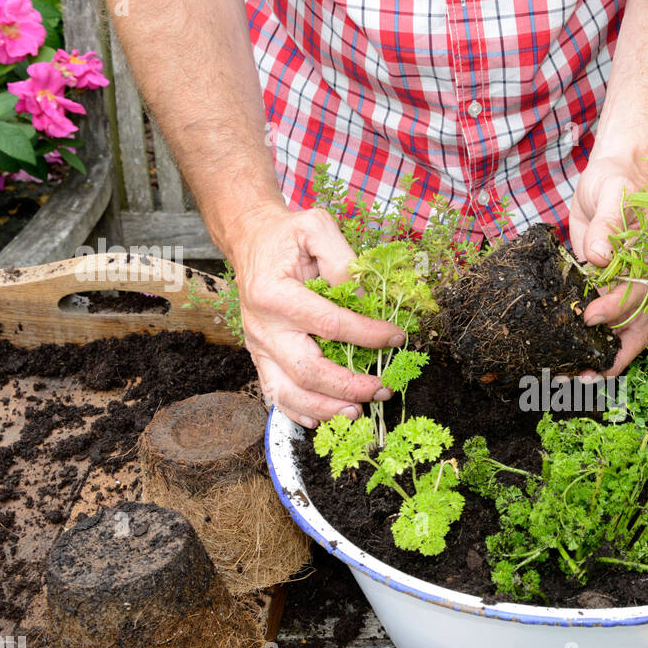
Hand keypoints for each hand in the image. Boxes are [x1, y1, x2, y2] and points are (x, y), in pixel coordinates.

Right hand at [228, 205, 405, 427]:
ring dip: (325, 408)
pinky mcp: (261, 357)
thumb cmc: (287, 237)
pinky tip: (324, 419)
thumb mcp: (316, 228)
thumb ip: (343, 260)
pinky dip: (299, 412)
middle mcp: (264, 327)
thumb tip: (367, 299)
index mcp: (275, 294)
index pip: (329, 324)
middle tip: (382, 389)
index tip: (397, 338)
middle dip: (348, 386)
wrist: (251, 241)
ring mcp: (259, 346)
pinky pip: (275, 393)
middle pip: (307, 370)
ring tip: (358, 413)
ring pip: (288, 392)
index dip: (367, 335)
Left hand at [568, 153, 647, 377]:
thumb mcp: (615, 192)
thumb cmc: (619, 181)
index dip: (613, 311)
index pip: (637, 298)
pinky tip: (557, 354)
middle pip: (632, 332)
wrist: (612, 175)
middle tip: (582, 378)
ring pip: (614, 335)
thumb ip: (610, 221)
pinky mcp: (598, 290)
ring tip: (565, 376)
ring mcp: (618, 290)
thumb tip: (601, 256)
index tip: (588, 317)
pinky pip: (593, 322)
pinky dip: (579, 341)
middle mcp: (638, 285)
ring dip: (592, 358)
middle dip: (610, 360)